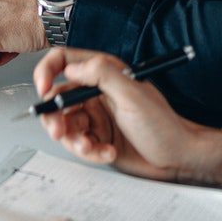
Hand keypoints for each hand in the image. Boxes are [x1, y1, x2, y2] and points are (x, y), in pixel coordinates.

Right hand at [33, 48, 221, 186]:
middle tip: (59, 131)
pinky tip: (108, 152)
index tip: (43, 89)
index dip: (47, 72)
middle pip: (57, 99)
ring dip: (73, 139)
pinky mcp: (97, 139)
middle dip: (55, 117)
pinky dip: (89, 151)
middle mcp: (96, 93)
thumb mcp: (133, 94)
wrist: (178, 159)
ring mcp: (96, 117)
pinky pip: (78, 145)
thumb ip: (102, 75)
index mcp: (104, 74)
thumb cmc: (163, 125)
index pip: (64, 61)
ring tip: (91, 147)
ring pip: (65, 125)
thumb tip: (72, 67)